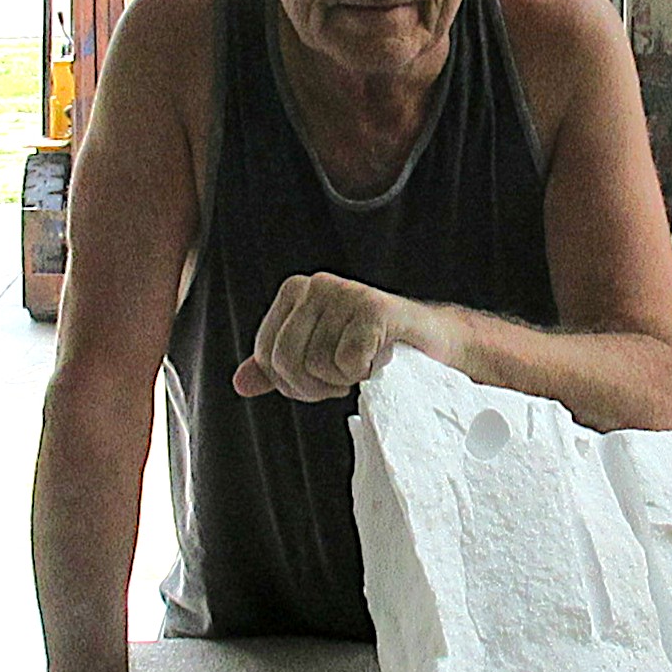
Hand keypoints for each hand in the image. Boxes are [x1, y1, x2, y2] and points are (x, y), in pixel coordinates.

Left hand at [232, 272, 442, 401]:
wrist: (430, 344)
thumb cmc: (372, 347)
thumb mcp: (316, 355)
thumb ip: (276, 367)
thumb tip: (240, 383)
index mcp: (295, 291)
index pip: (265, 354)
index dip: (291, 382)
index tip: (322, 378)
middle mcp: (317, 284)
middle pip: (286, 361)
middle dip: (313, 386)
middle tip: (342, 379)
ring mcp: (347, 293)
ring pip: (317, 365)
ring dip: (342, 380)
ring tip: (363, 364)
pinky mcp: (376, 309)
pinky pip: (348, 363)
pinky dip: (363, 373)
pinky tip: (378, 360)